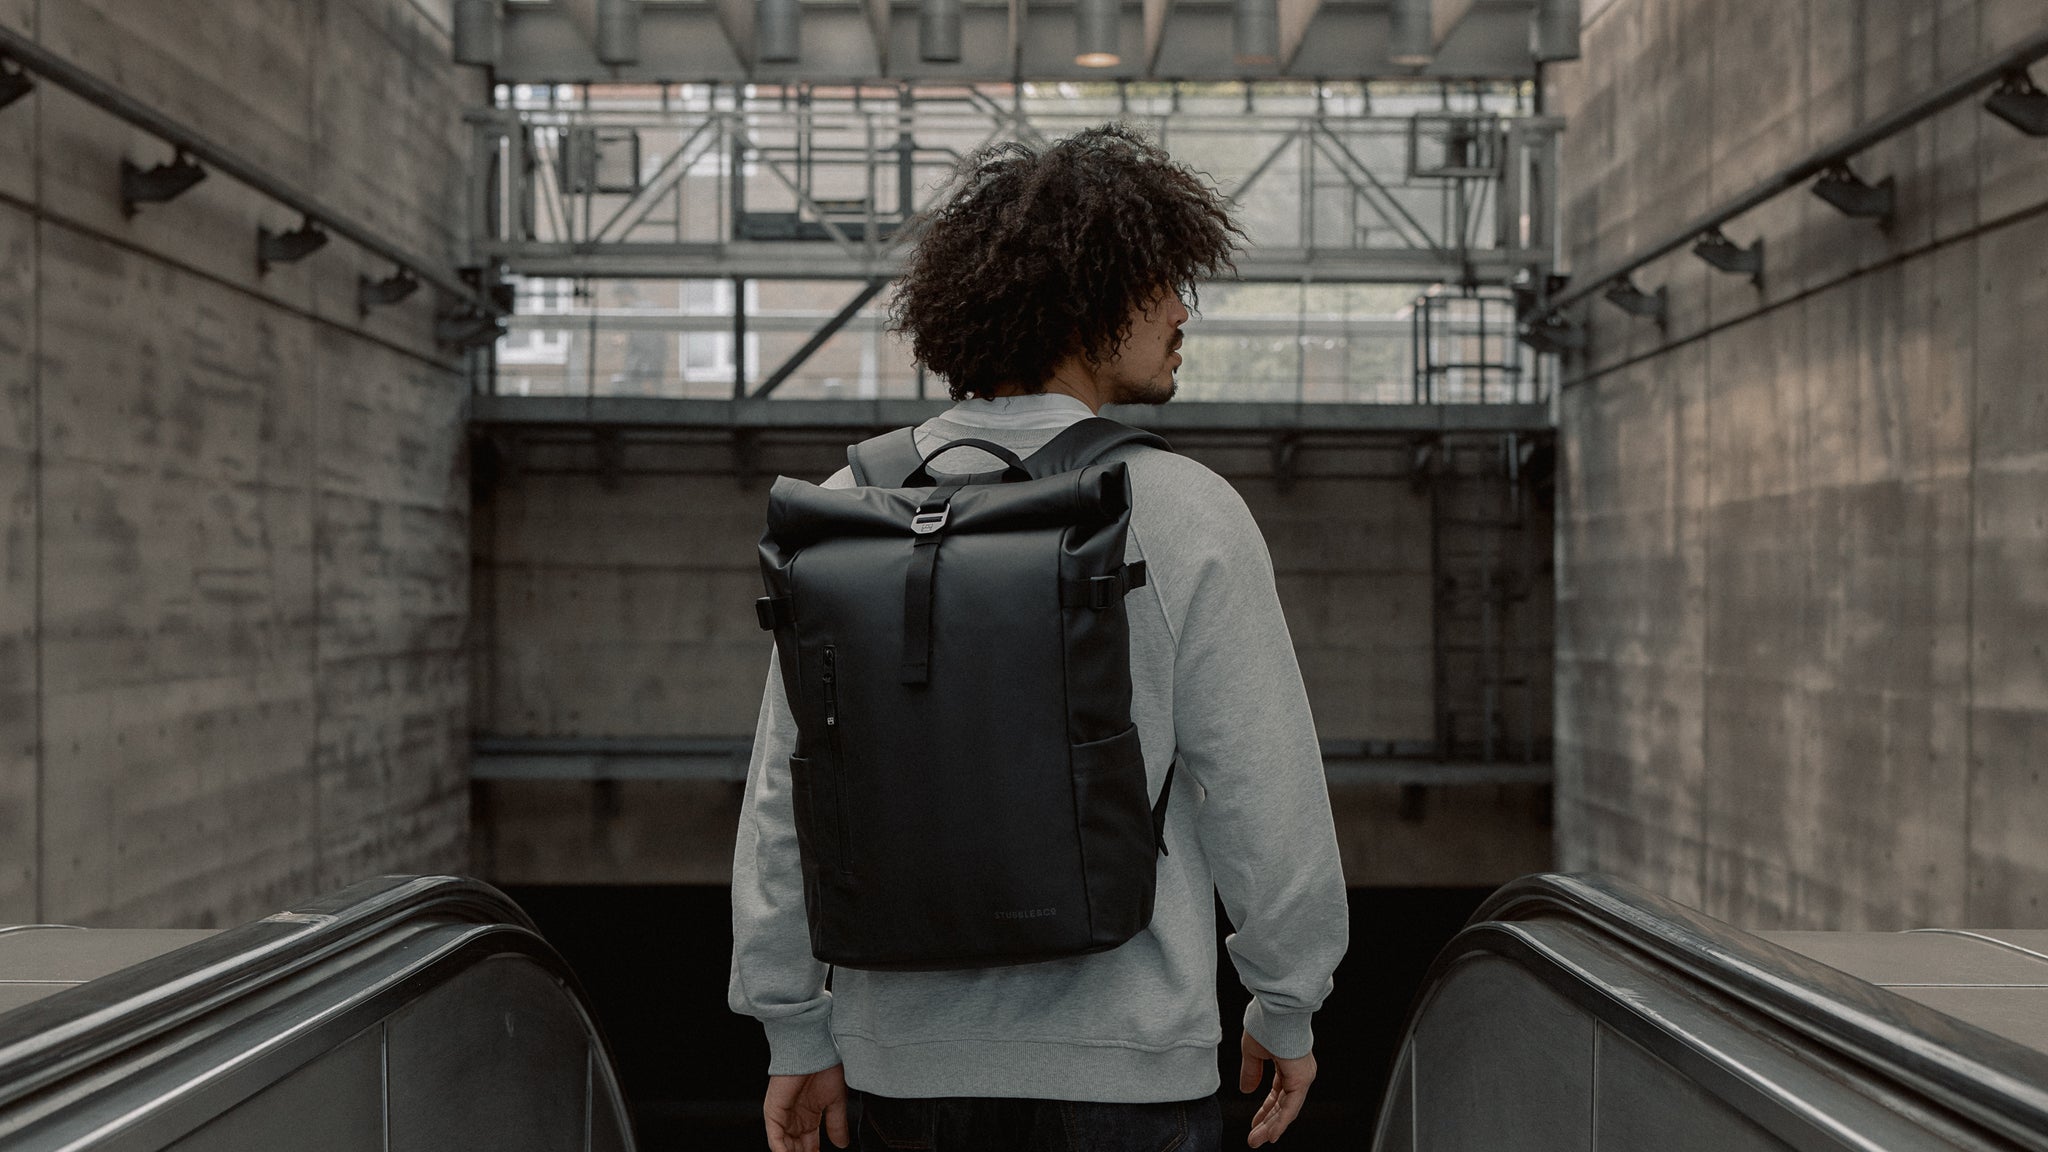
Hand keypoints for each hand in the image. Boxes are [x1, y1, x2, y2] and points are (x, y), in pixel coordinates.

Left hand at [763, 1064, 849, 1151]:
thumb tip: (842, 1144)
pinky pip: (775, 1140)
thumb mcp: (836, 1101)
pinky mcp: (773, 1114)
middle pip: (796, 1149)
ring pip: (784, 1148)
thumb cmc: (825, 1067)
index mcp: (808, 1116)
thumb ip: (836, 1123)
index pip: (809, 1146)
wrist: (814, 1050)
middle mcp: (794, 1119)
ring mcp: (782, 1117)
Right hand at [1238, 1030, 1315, 1146]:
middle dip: (1266, 1123)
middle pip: (1282, 1105)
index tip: (1254, 1124)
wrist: (1275, 1010)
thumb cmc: (1265, 1023)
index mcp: (1288, 1064)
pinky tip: (1271, 1135)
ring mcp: (1302, 1077)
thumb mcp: (1252, 1052)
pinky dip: (1281, 1122)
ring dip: (1271, 1127)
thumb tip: (1247, 1091)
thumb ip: (1251, 1072)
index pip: (1277, 1094)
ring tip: (1256, 1141)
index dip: (1265, 1110)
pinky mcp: (1301, 1080)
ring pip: (1287, 1109)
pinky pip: (1291, 1107)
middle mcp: (1298, 1073)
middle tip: (1254, 1139)